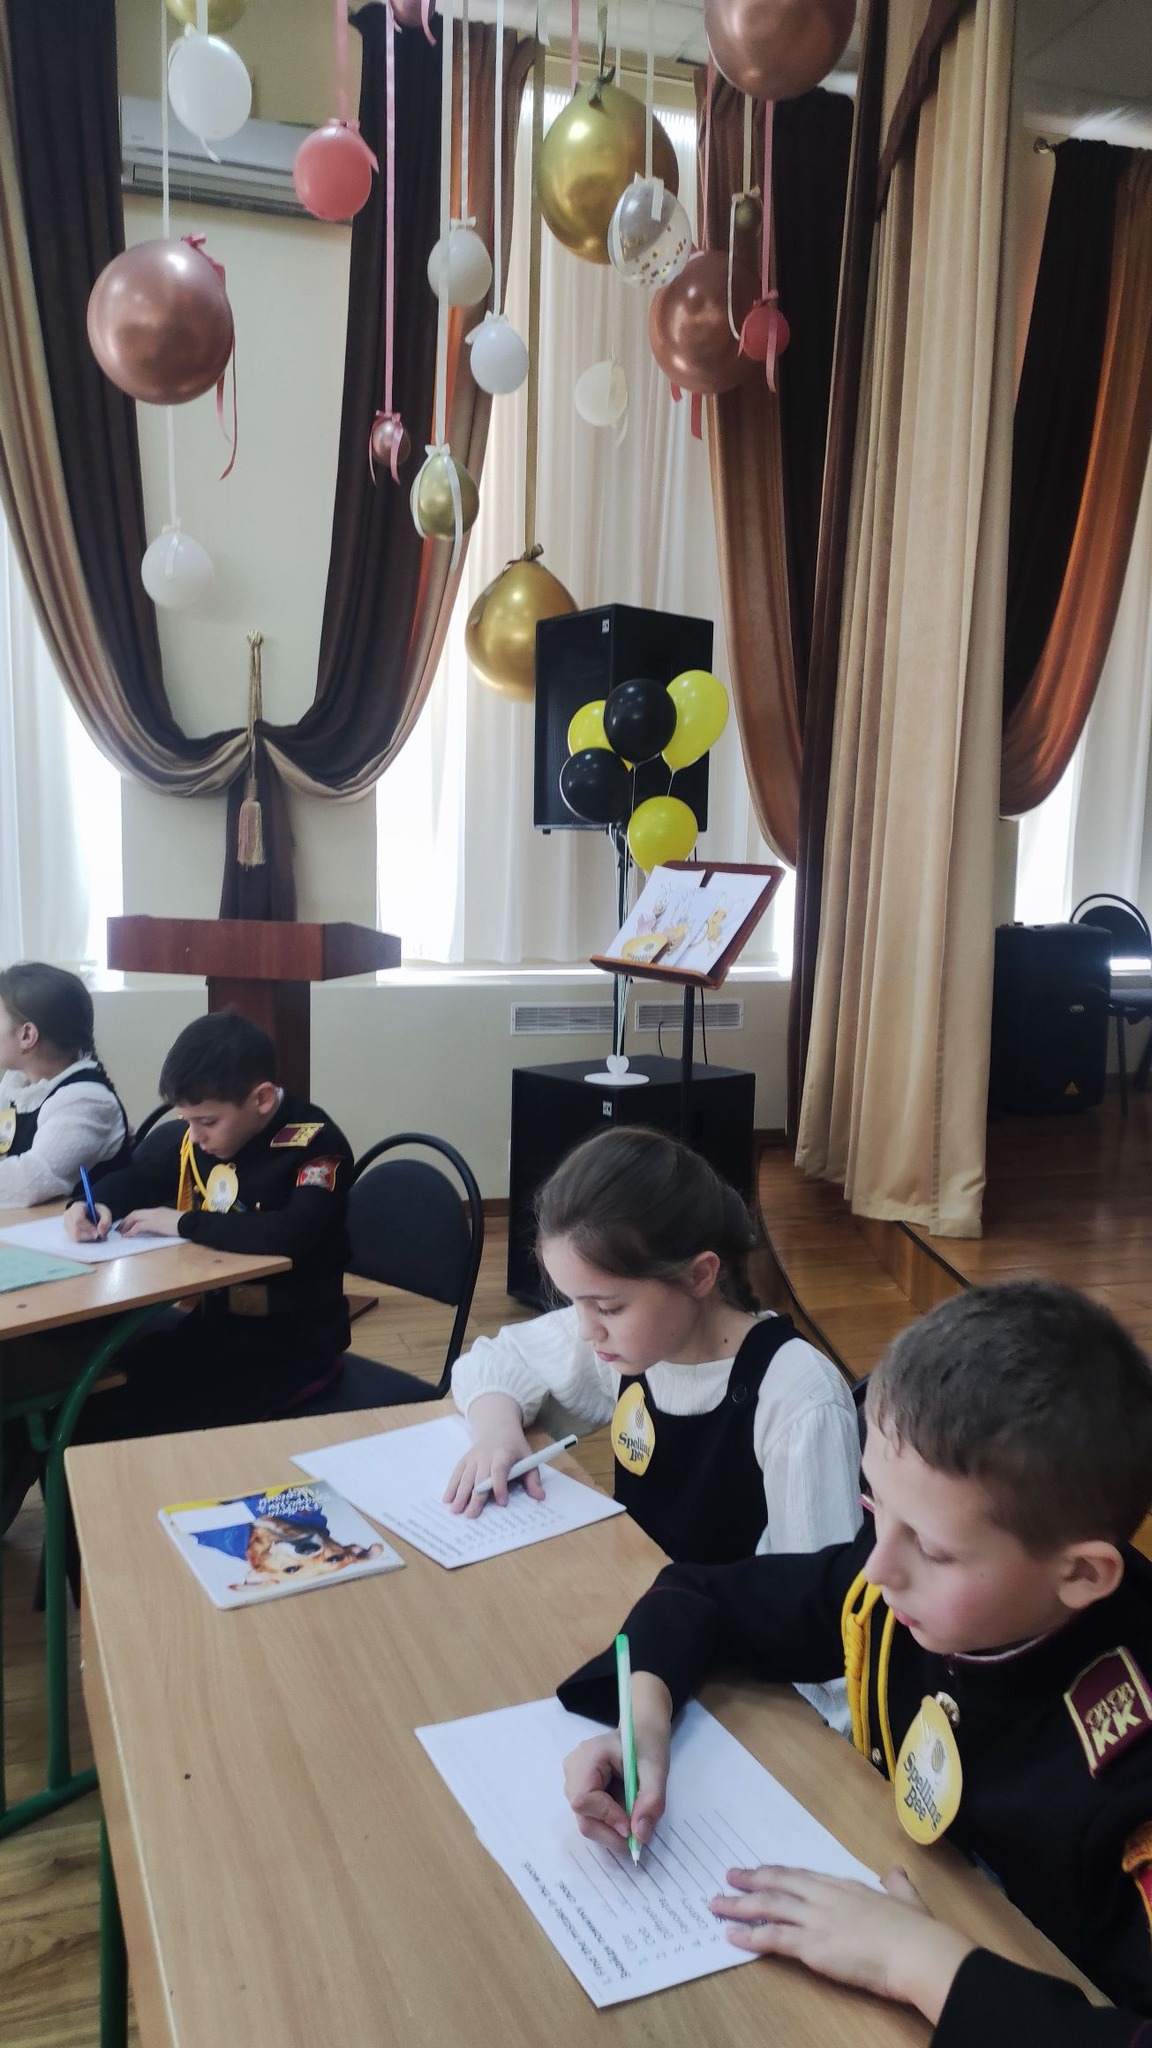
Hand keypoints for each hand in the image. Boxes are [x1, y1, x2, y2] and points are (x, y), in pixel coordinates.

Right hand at [64, 1200, 111, 1241]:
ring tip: (95, 1235)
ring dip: (87, 1238)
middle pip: (75, 1229)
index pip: (78, 1219)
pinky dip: (84, 1240)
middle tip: (99, 1236)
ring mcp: (66, 1225)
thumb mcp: (105, 1212)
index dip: (88, 1228)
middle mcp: (68, 1215)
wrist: (91, 1213)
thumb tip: (101, 1232)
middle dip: (89, 1235)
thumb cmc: (97, 1212)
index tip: (98, 1233)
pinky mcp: (67, 1232)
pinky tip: (90, 1236)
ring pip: (74, 1236)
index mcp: (77, 1207)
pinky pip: (74, 1239)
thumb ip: (106, 1220)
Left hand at [118, 1207, 183, 1237]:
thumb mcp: (171, 1220)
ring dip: (126, 1225)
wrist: (190, 1223)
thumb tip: (157, 1227)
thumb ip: (162, 1222)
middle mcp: (154, 1212)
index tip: (127, 1224)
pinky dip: (131, 1231)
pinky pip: (138, 1227)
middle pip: (135, 1213)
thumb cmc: (184, 1223)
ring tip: (122, 1233)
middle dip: (126, 1221)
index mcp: (158, 1211)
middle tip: (120, 1229)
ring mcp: (153, 1217)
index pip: (141, 1212)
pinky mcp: (153, 1224)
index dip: (132, 1218)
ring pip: (134, 1218)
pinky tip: (128, 1236)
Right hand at [443, 1394, 545, 1515]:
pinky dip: (451, 1486)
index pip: (499, 1469)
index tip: (502, 1502)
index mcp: (504, 1453)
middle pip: (480, 1477)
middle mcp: (486, 1454)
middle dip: (475, 1496)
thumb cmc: (515, 1448)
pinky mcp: (465, 1459)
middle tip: (471, 1515)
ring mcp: (473, 1457)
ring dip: (460, 1494)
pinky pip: (457, 1473)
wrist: (498, 1427)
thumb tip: (540, 1496)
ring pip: (466, 1476)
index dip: (499, 1485)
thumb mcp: (528, 1458)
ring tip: (456, 1511)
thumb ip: (533, 1478)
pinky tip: (447, 1499)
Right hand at [563, 1673, 672, 1851]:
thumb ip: (650, 1801)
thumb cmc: (647, 1742)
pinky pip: (591, 1817)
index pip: (583, 1798)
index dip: (606, 1817)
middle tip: (637, 1837)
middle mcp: (573, 1770)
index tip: (632, 1827)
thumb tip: (639, 1836)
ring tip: (634, 1824)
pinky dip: (609, 1825)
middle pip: (582, 1815)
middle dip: (610, 1832)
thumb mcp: (656, 1769)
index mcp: (587, 1757)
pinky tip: (625, 1817)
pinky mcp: (582, 1791)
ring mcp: (574, 1781)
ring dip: (611, 1831)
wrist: (642, 1731)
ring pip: (586, 1820)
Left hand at [710, 1865, 974, 2022]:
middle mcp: (825, 1897)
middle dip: (751, 1880)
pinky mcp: (812, 1946)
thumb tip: (895, 1873)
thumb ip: (897, 1885)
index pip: (803, 1876)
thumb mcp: (908, 1899)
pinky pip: (772, 1938)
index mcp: (845, 1886)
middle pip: (778, 1883)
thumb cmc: (916, 1931)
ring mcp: (816, 1920)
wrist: (915, 1951)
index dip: (779, 1874)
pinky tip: (731, 1934)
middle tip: (728, 1877)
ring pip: (768, 1906)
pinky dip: (749, 1935)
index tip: (762, 1872)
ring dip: (739, 1905)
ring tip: (717, 1904)